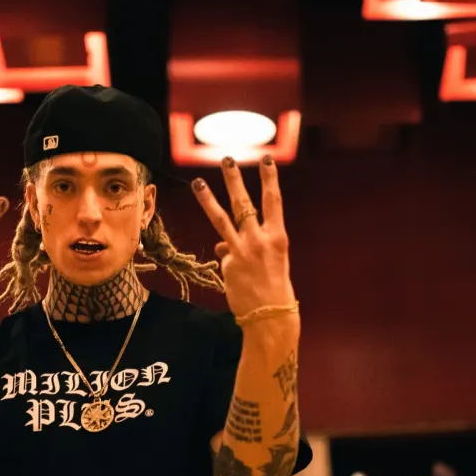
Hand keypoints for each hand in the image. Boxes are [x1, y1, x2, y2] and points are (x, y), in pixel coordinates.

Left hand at [192, 156, 295, 319]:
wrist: (270, 316)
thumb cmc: (276, 289)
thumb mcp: (273, 263)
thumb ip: (252, 248)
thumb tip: (223, 246)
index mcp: (278, 238)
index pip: (273, 201)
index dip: (270, 179)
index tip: (266, 160)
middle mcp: (259, 240)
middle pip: (243, 203)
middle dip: (234, 180)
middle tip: (226, 159)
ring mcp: (241, 251)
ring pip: (221, 219)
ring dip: (208, 199)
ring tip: (198, 182)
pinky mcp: (227, 264)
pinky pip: (225, 256)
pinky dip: (229, 260)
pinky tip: (239, 277)